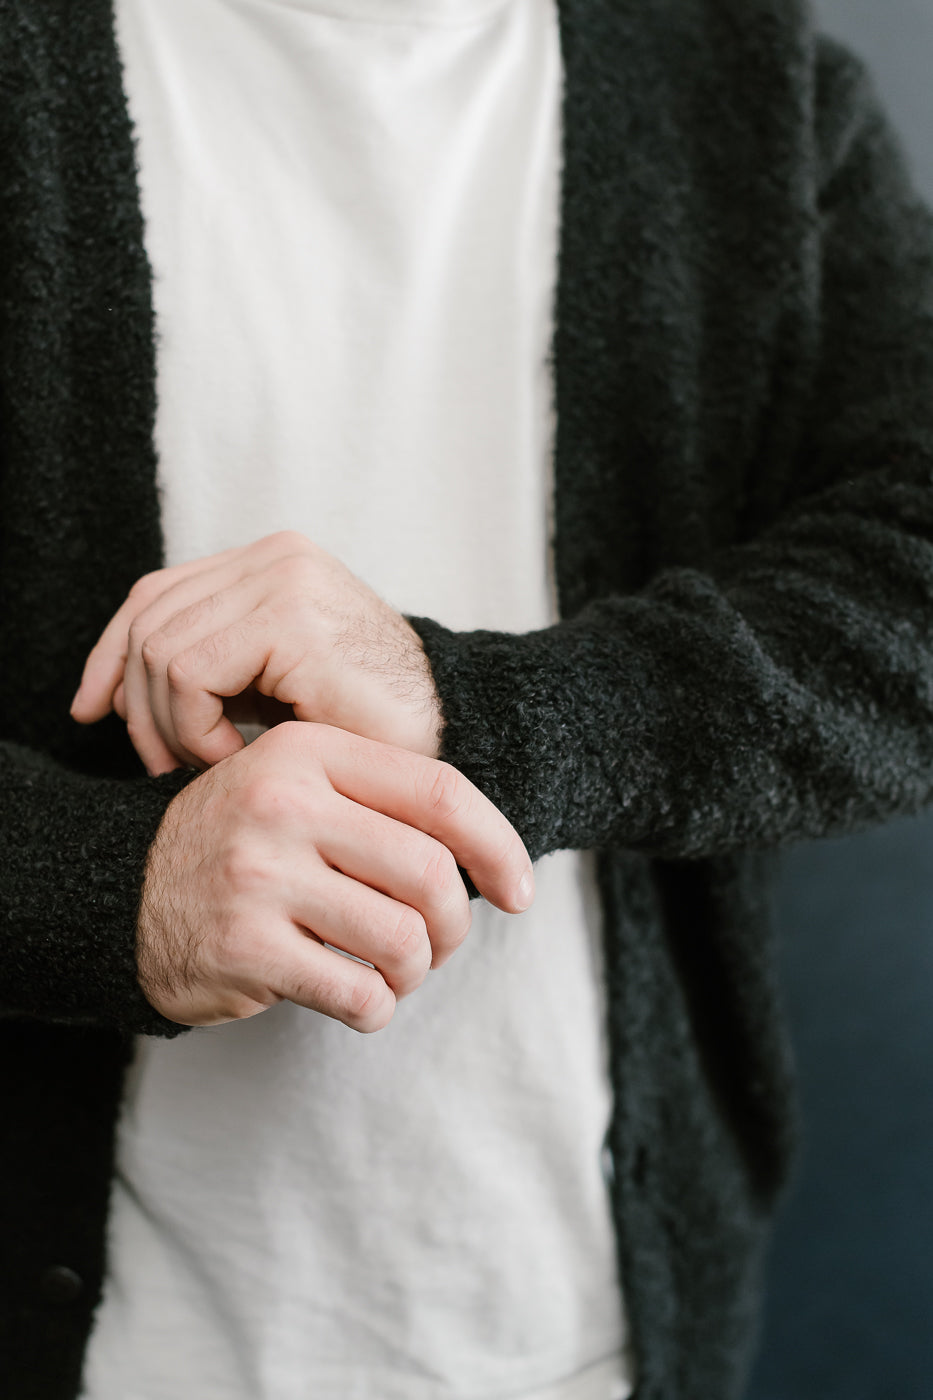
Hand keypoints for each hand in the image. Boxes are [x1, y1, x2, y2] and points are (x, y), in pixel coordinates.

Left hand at [71, 532, 441, 774]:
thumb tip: (110, 693)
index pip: (154, 594)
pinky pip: (191, 673)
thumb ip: (208, 666)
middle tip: (163, 766)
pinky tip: (235, 755)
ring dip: (171, 725)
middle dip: (138, 705)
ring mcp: (284, 578)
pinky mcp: (291, 615)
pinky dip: (195, 728)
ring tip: (213, 763)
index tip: (94, 712)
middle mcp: (275, 557)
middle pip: (148, 621)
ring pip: (160, 650)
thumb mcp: (268, 689)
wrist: (451, 737)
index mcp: (270, 563)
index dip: (109, 655)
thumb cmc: (368, 728)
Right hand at [138, 721, 533, 1029]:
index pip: (439, 791)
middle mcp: (283, 803)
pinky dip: (376, 1008)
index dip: (498, 846)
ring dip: (416, 972)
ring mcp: (259, 875)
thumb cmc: (240, 844)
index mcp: (308, 752)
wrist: (121, 892)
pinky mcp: (244, 947)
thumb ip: (379, 803)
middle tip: (441, 944)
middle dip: (455, 925)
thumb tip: (492, 858)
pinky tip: (360, 999)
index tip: (520, 891)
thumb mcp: (296, 788)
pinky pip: (357, 994)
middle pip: (430, 874)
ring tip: (396, 973)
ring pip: (402, 940)